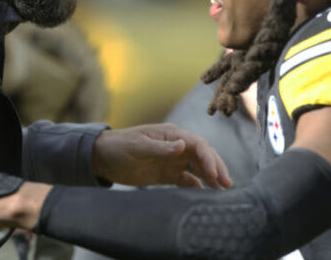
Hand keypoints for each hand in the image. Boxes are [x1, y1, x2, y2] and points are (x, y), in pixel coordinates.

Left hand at [91, 123, 231, 188]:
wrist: (103, 157)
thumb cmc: (119, 146)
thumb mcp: (138, 145)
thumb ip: (160, 147)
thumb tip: (183, 145)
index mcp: (172, 134)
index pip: (198, 145)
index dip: (209, 158)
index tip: (215, 174)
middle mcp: (177, 146)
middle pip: (203, 156)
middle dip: (216, 168)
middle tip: (227, 184)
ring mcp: (173, 160)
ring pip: (198, 169)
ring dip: (211, 178)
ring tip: (223, 192)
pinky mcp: (167, 174)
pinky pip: (187, 180)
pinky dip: (197, 187)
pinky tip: (204, 195)